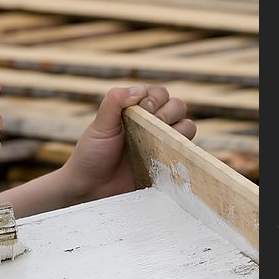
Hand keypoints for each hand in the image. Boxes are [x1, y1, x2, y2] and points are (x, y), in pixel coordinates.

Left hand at [63, 85, 195, 201]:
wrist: (91, 187)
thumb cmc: (92, 154)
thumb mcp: (100, 125)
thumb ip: (114, 101)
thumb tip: (140, 90)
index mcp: (138, 111)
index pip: (160, 94)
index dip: (155, 99)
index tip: (142, 110)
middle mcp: (153, 124)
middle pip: (178, 106)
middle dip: (168, 112)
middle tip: (149, 126)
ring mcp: (162, 144)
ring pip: (187, 127)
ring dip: (177, 130)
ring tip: (156, 142)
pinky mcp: (167, 165)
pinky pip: (186, 154)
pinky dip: (181, 151)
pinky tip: (163, 156)